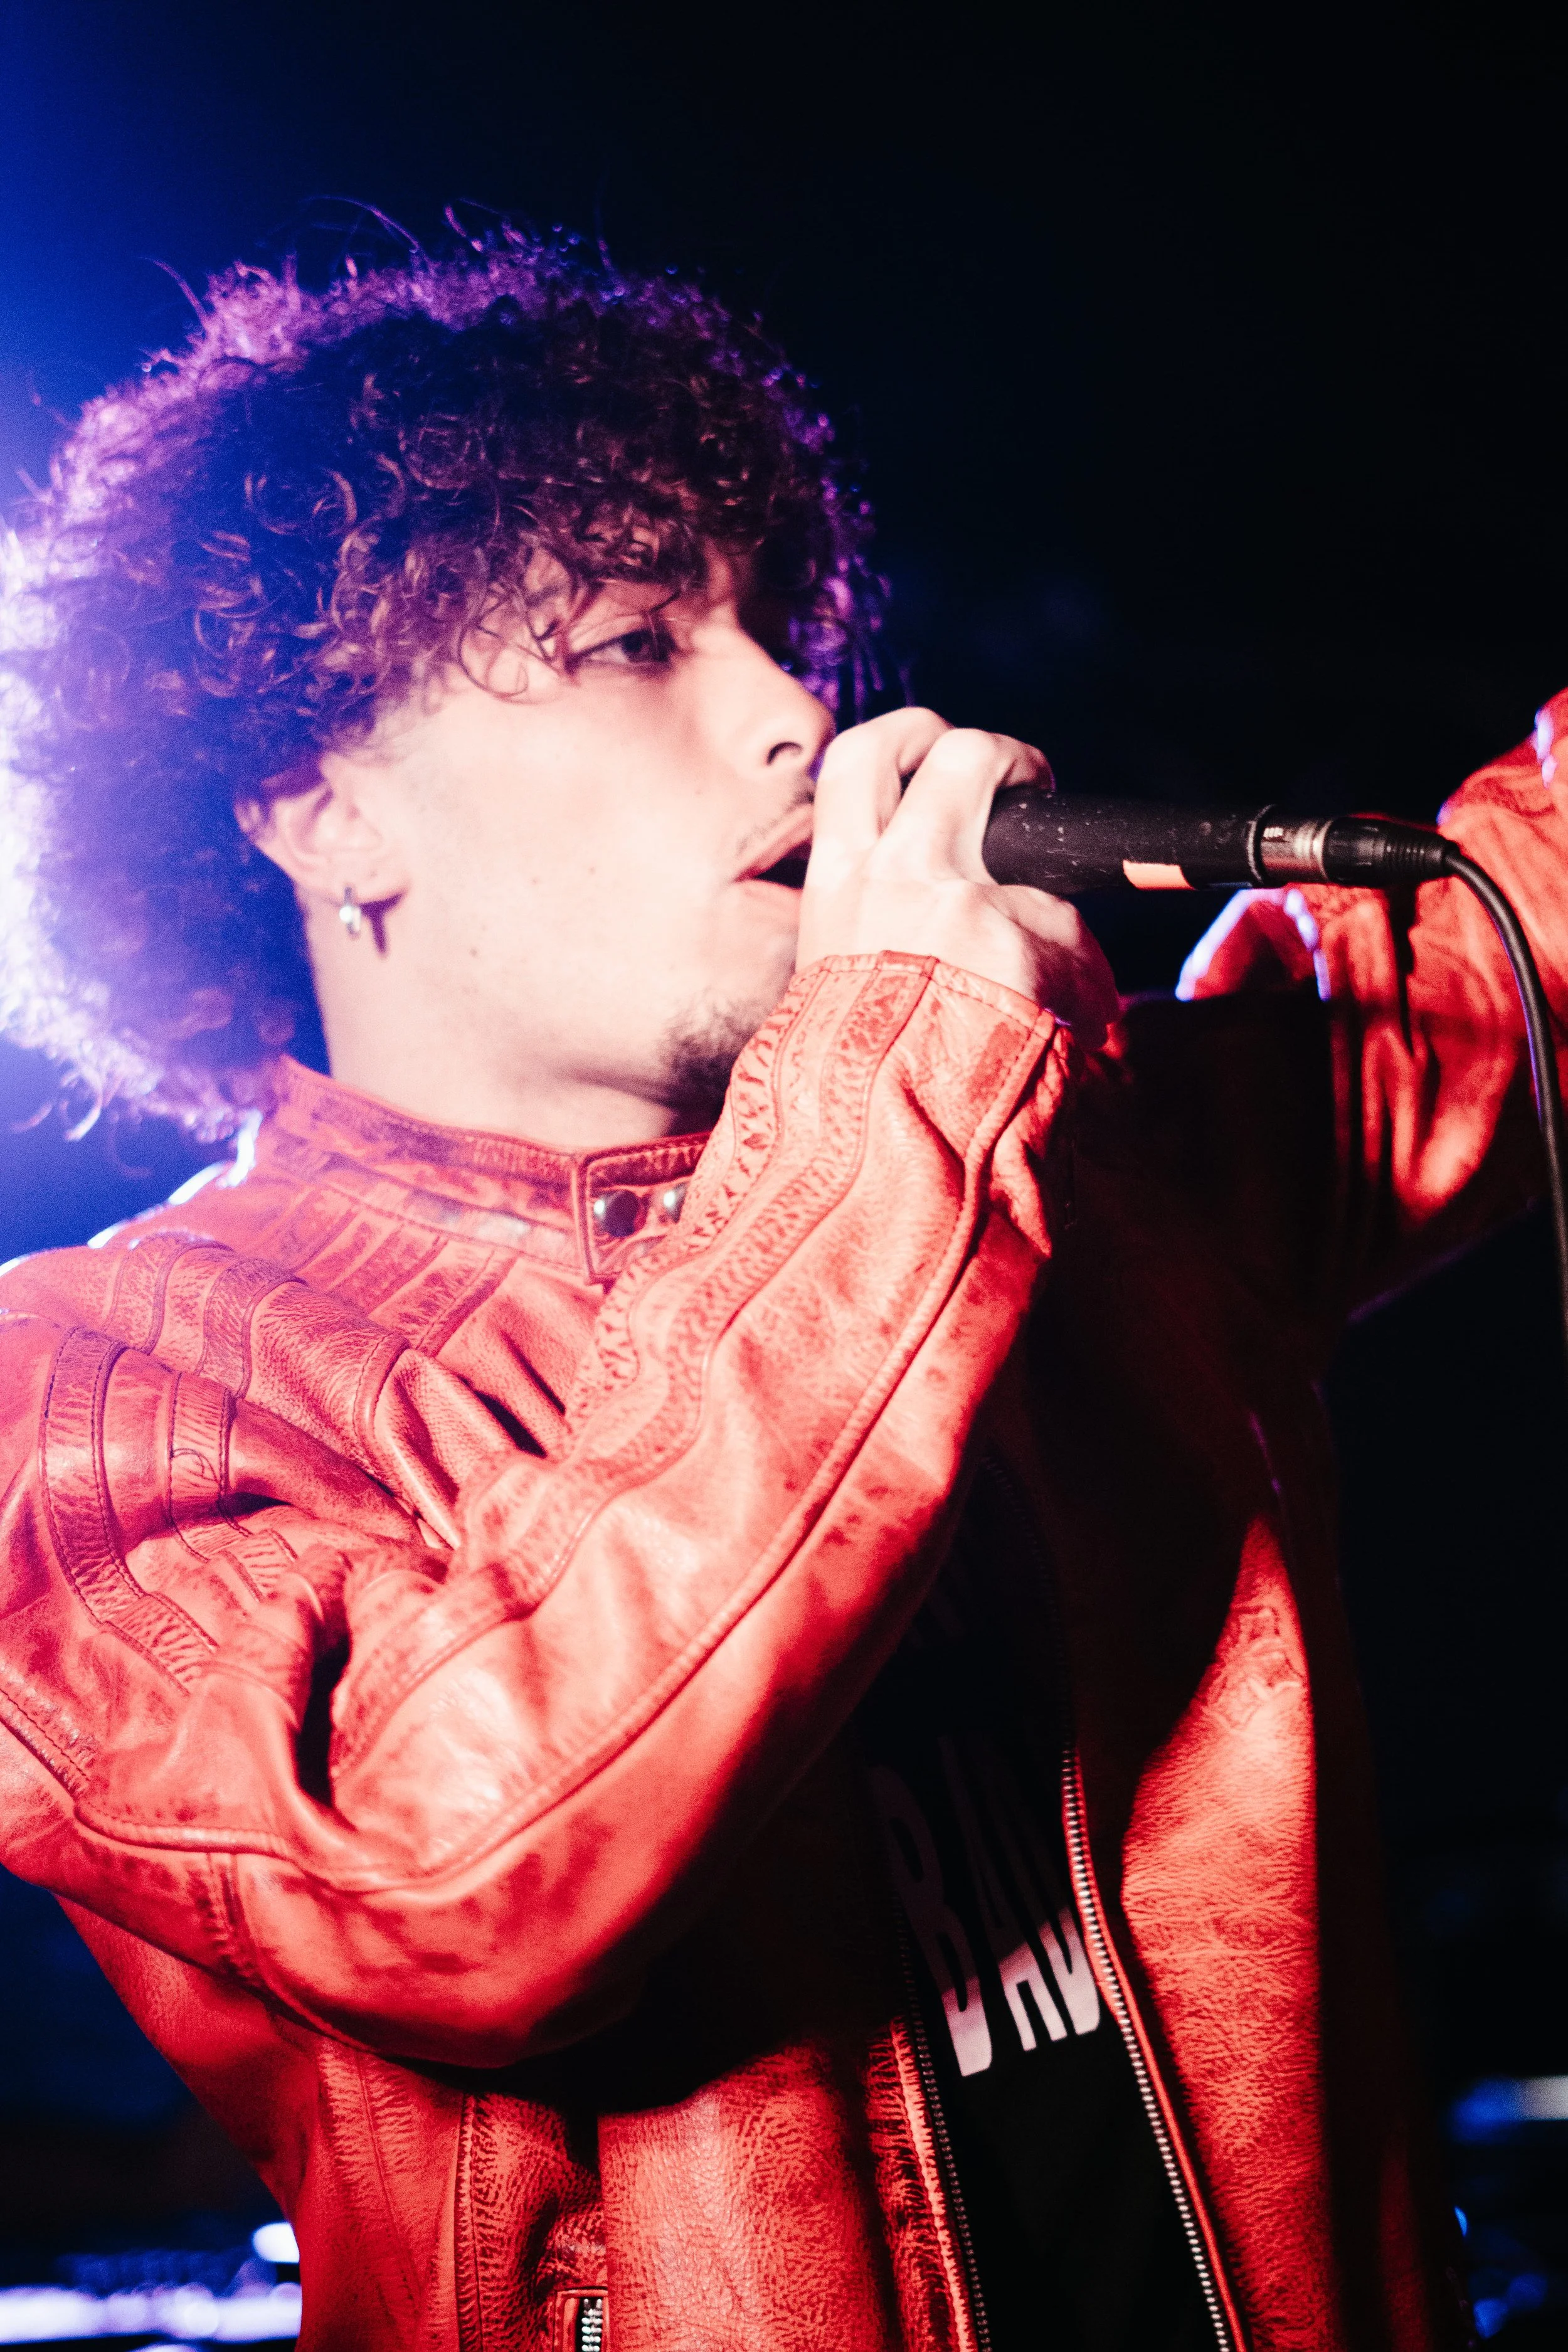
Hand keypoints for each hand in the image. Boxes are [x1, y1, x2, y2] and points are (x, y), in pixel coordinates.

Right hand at [797, 708, 1118, 1043]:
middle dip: (1000, 754)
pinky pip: (1071, 937)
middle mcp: (894, 870)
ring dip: (1055, 879)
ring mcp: (958, 899)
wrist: (869, 1128)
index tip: (934, 756)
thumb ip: (869, 919)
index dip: (907, 742)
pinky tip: (1072, 1020)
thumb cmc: (846, 1068)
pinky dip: (1080, 978)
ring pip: (1031, 837)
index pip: (859, 759)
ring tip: (1059, 935)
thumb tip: (918, 911)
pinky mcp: (1017, 939)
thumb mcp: (829, 972)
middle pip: (956, 750)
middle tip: (1020, 785)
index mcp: (838, 877)